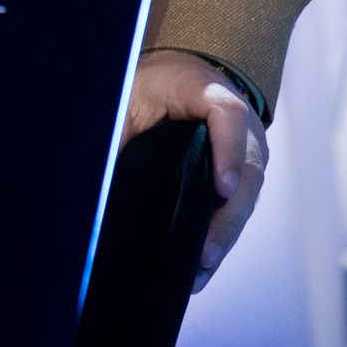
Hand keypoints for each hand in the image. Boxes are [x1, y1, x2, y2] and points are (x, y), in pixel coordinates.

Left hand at [126, 49, 267, 291]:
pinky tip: (202, 267)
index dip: (228, 151)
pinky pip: (238, 208)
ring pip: (247, 197)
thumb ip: (121, 128)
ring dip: (225, 235)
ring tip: (200, 268)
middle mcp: (241, 125)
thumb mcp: (132, 96)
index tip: (222, 187)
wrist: (181, 78)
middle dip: (228, 217)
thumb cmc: (155, 88)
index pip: (228, 115)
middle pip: (248, 171)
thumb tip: (98, 175)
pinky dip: (221, 237)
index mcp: (209, 93)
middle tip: (205, 252)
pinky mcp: (243, 176)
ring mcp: (248, 152)